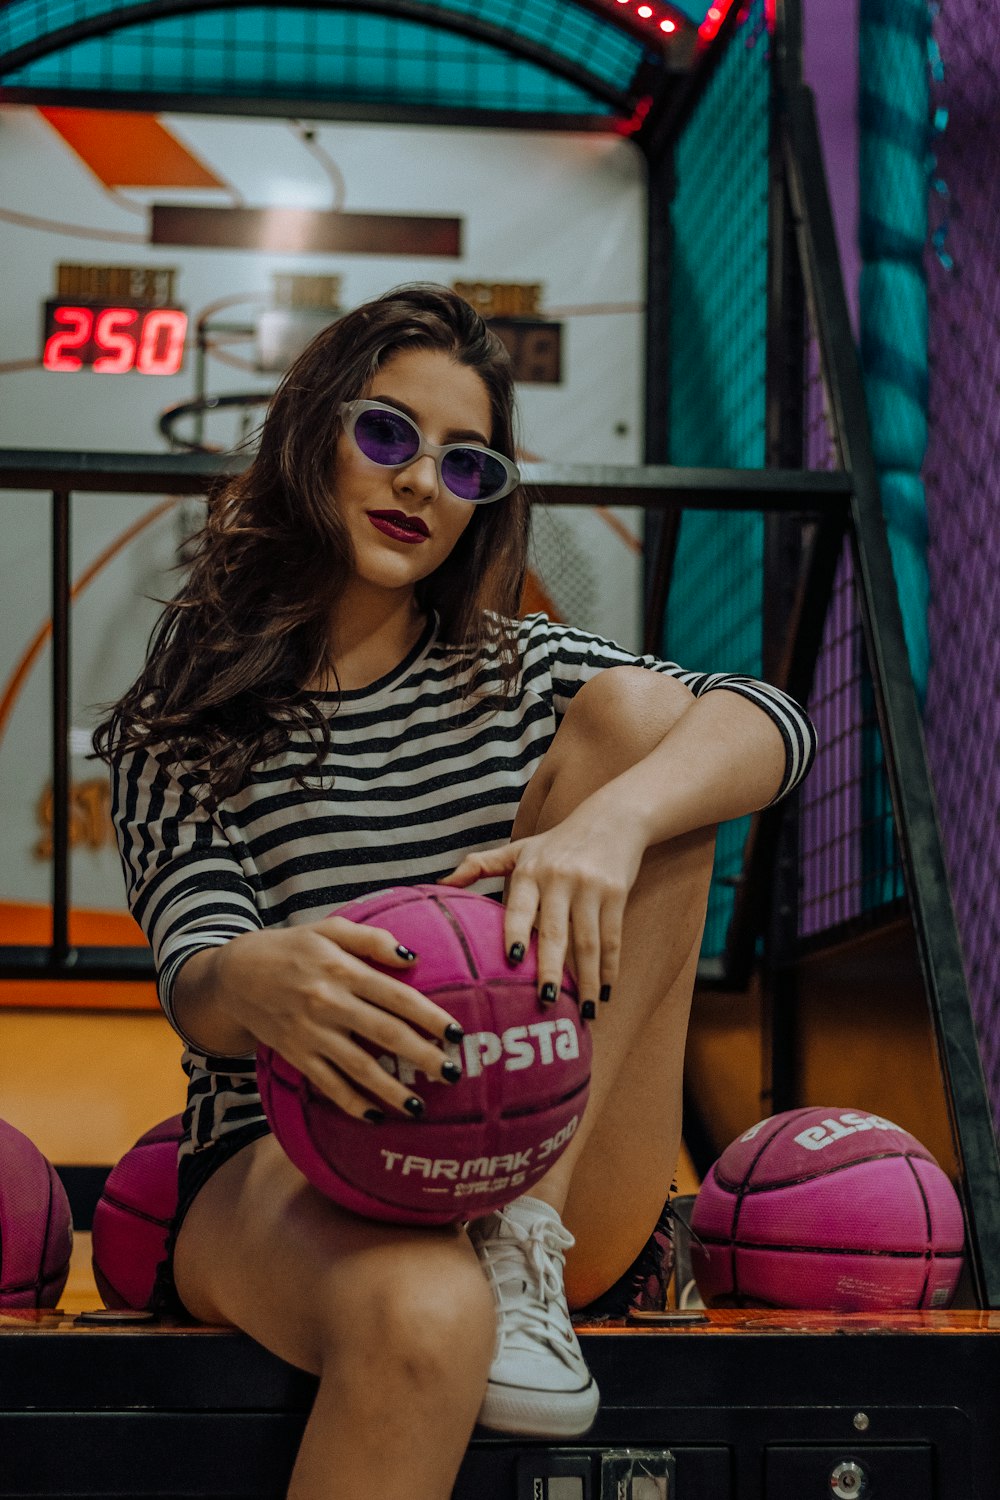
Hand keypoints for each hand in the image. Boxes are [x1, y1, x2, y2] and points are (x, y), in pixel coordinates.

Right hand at [214, 918, 462, 1119]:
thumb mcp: (329, 929)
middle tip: (454, 1073)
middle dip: (422, 1056)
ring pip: (358, 1066)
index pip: (397, 996)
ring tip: (420, 1106)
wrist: (235, 975)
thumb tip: (413, 956)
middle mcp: (329, 1003)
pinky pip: (327, 1084)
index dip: (429, 1015)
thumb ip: (372, 939)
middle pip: (385, 1034)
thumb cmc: (291, 948)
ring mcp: (311, 1033)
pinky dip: (351, 1103)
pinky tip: (375, 1117)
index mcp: (343, 970)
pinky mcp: (296, 1055)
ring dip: (391, 1090)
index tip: (456, 1033)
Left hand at [440, 798, 646, 1008]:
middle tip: (547, 1002)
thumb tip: (438, 883)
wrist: (611, 818)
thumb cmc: (557, 842)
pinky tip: (605, 992)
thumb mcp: (518, 849)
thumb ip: (479, 865)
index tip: (513, 961)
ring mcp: (589, 887)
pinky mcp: (616, 894)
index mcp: (529, 871)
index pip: (519, 907)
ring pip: (587, 941)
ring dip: (587, 979)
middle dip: (552, 969)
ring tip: (585, 1012)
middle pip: (554, 932)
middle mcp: (558, 879)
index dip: (516, 933)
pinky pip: (612, 937)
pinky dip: (610, 967)